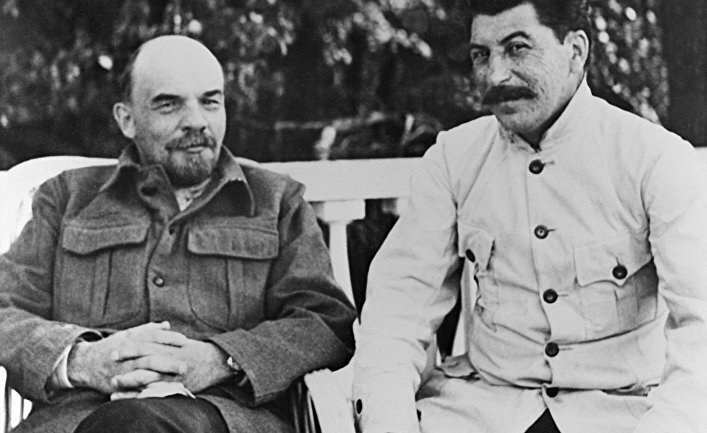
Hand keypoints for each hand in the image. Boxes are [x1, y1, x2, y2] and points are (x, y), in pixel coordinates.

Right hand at [67, 321, 187, 393]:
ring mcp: (123, 371)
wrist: (86, 363)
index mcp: (131, 341)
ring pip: (144, 374)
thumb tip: (167, 324)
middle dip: (169, 361)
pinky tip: (161, 390)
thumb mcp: (127, 335)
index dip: (169, 339)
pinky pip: (134, 388)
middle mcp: (128, 356)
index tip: (184, 340)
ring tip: (177, 379)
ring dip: (161, 376)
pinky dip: (147, 389)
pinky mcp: (120, 384)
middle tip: (186, 363)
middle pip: (151, 357)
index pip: (153, 337)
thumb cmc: (111, 347)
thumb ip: (147, 329)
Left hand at [111, 339, 233, 393]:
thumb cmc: (198, 351)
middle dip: (125, 363)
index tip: (115, 351)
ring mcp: (174, 374)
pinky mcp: (179, 386)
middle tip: (109, 366)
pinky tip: (132, 399)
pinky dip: (144, 396)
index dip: (129, 347)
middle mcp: (171, 359)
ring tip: (113, 385)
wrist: (218, 362)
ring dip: (129, 382)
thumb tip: (155, 329)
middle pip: (144, 360)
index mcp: (170, 346)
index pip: (146, 344)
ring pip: (148, 378)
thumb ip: (166, 337)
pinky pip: (158, 392)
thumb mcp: (182, 341)